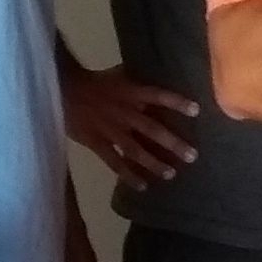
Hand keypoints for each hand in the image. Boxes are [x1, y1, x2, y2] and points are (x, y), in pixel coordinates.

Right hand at [64, 65, 199, 187]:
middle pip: (152, 129)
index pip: (158, 96)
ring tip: (171, 174)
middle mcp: (124, 112)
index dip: (177, 102)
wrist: (64, 89)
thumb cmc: (96, 82)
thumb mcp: (120, 76)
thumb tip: (163, 77)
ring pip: (135, 150)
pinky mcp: (96, 143)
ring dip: (154, 163)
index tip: (197, 111)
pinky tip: (142, 186)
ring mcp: (110, 129)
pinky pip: (114, 162)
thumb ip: (141, 82)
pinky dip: (128, 175)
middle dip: (173, 143)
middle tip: (192, 156)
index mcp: (131, 93)